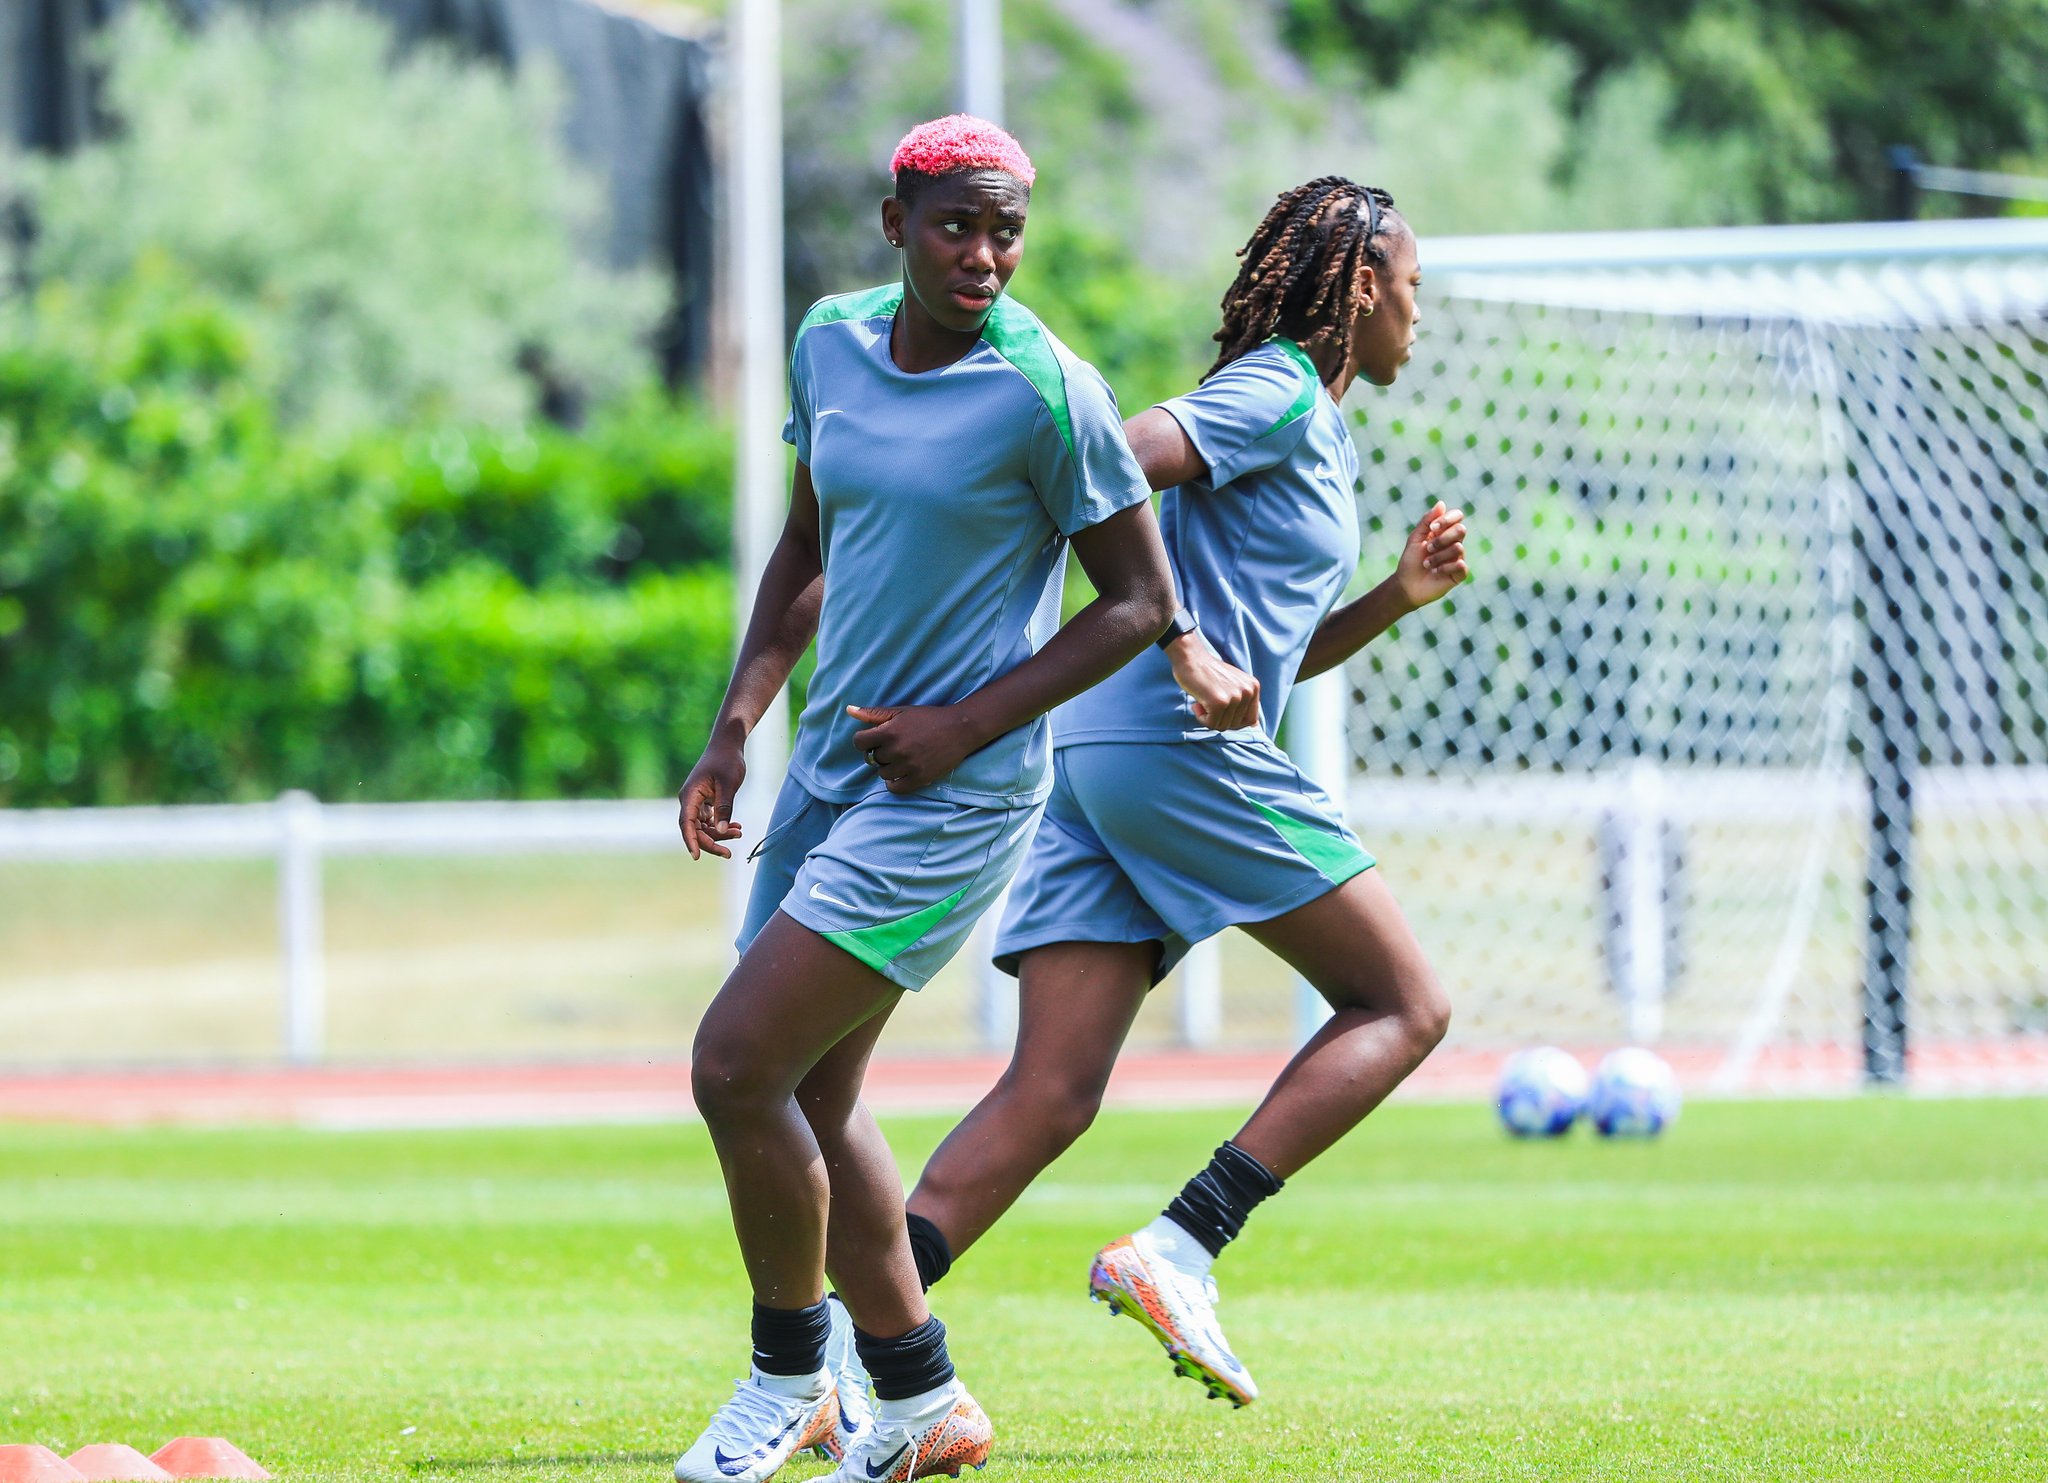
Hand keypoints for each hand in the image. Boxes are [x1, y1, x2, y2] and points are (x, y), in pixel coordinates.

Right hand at [676, 737, 745, 859]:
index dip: (691, 841)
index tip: (696, 857)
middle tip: (729, 853)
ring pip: (703, 827)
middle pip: (695, 830)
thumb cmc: (727, 761)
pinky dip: (722, 826)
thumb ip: (725, 807)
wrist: (728, 745)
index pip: (686, 824)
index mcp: (690, 795)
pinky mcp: (705, 802)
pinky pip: (710, 821)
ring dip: (719, 834)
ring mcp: (696, 802)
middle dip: (711, 842)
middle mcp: (689, 801)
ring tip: (739, 832)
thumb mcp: (729, 784)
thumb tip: (720, 831)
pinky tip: (736, 827)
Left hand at [847, 703, 981, 793]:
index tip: (874, 739)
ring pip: (883, 774)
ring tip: (902, 758)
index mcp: (890, 731)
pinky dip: (895, 783)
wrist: (959, 729)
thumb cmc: (928, 718)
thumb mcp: (901, 711)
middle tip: (895, 746)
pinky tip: (901, 773)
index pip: (859, 742)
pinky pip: (895, 788)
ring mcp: (909, 766)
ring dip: (889, 767)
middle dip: (880, 752)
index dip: (864, 740)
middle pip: (872, 759)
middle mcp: (897, 750)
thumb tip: (849, 710)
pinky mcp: (920, 778)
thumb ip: (874, 713)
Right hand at [1167, 632, 1260, 730]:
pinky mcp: (1219, 703)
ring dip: (1208, 718)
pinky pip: (1211, 724)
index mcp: (1253, 687)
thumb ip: (1243, 700)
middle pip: (1235, 725)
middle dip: (1219, 719)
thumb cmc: (1207, 672)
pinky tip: (1197, 704)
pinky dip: (1201, 718)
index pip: (1251, 720)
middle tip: (1208, 703)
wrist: (1190, 658)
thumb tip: (1254, 725)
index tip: (1222, 715)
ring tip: (1203, 701)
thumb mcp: (1234, 684)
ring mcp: (1234, 698)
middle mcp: (1247, 692)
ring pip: (1222, 726)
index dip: (1235, 723)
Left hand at [1395, 501, 1468, 610]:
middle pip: (1461, 530)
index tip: (1432, 528)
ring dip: (1438, 556)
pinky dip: (1444, 568)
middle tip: (1427, 548)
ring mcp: (1458, 558)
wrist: (1407, 585)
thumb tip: (1441, 503)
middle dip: (1442, 539)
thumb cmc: (1410, 561)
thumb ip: (1427, 521)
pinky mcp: (1460, 573)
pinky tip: (1436, 572)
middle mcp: (1454, 543)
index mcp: (1444, 532)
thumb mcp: (1415, 538)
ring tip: (1427, 564)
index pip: (1457, 516)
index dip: (1447, 519)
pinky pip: (1460, 565)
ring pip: (1458, 548)